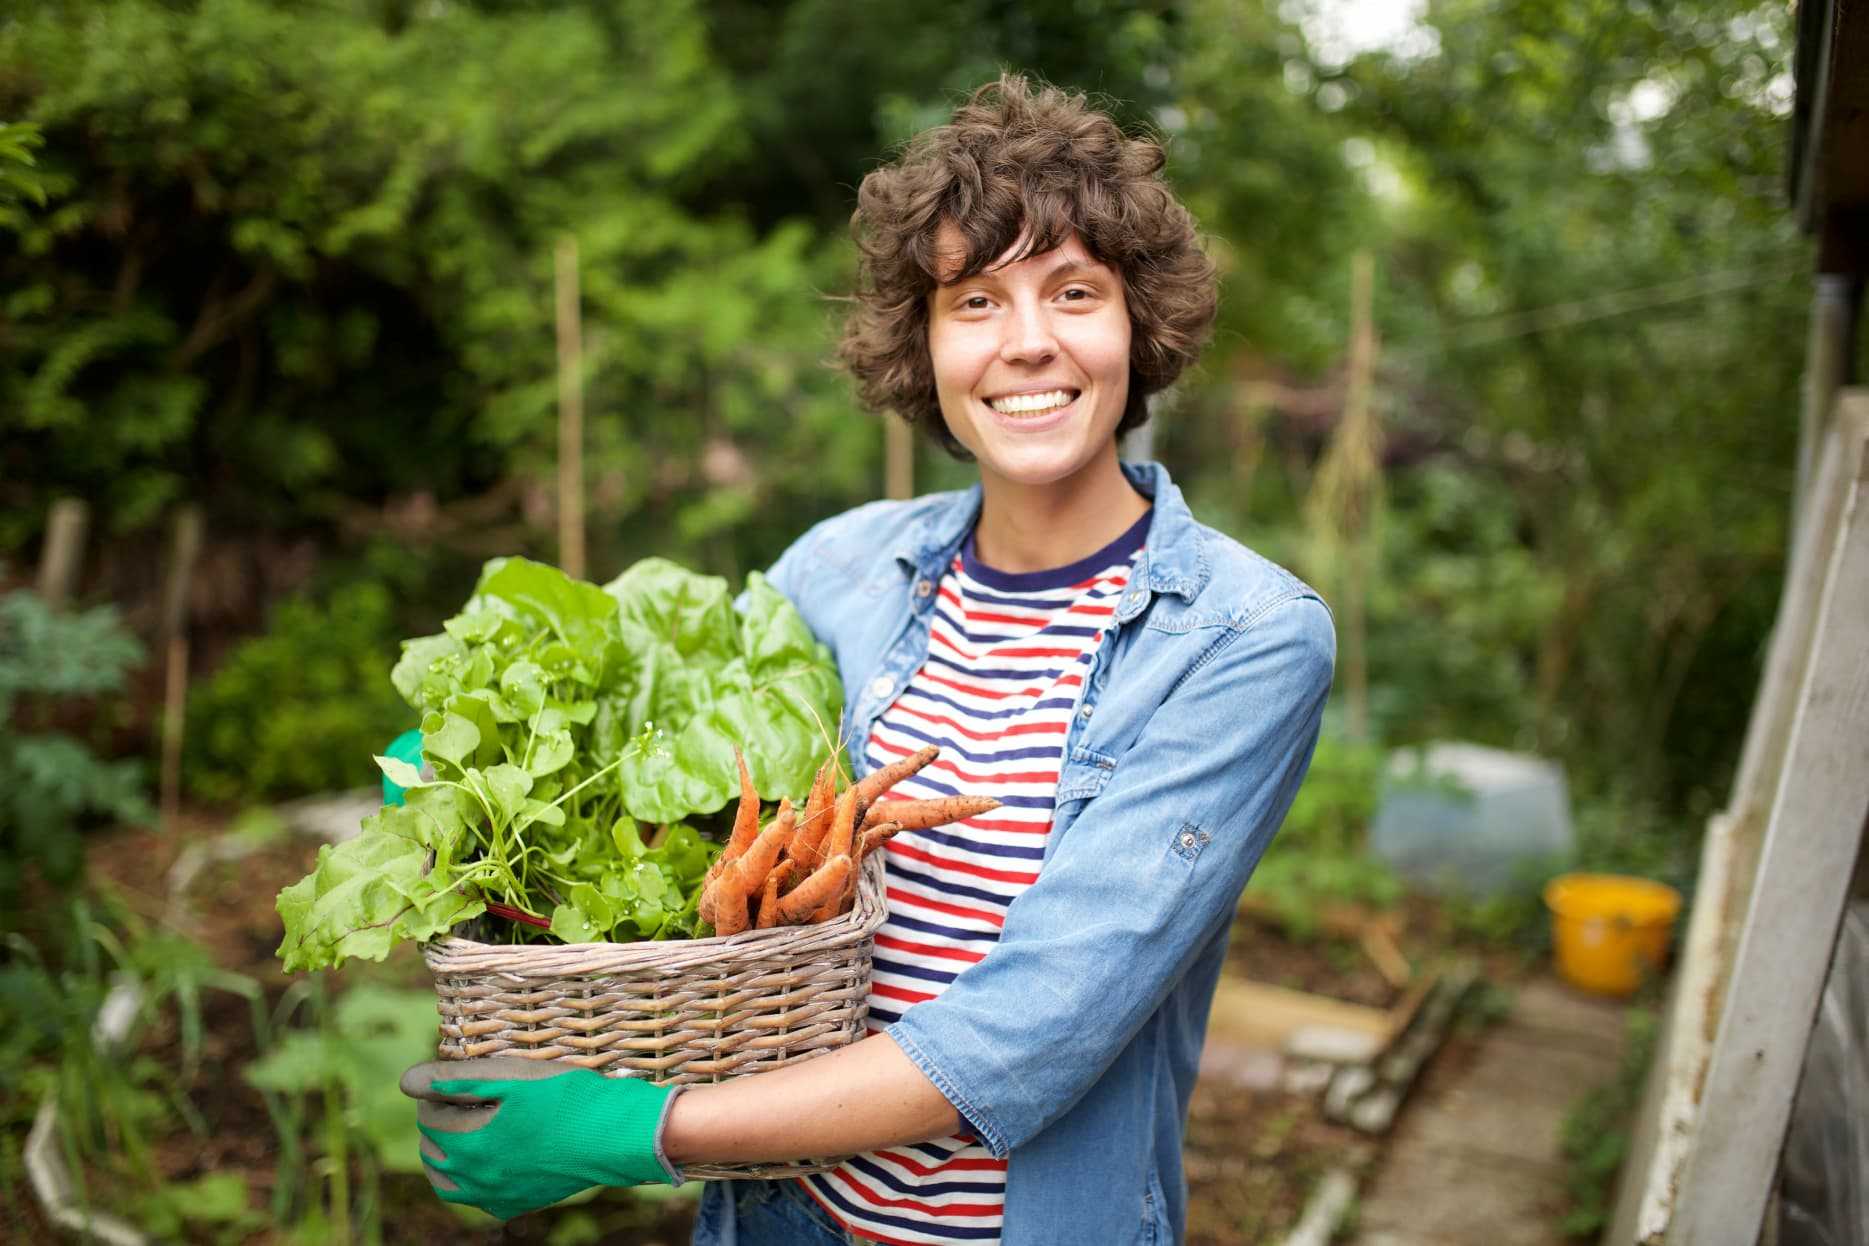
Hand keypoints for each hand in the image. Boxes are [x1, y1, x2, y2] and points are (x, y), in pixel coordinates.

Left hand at [400, 1057, 681, 1221]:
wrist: (614, 1135)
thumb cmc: (566, 1097)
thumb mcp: (511, 1077)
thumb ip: (455, 1080)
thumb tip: (406, 1081)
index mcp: (469, 1142)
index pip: (429, 1116)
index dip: (437, 1092)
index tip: (454, 1077)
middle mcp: (475, 1177)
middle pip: (433, 1150)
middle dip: (437, 1123)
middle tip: (457, 1099)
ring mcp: (496, 1196)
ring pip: (448, 1183)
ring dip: (445, 1157)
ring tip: (459, 1134)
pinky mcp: (516, 1204)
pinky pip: (478, 1200)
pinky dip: (470, 1182)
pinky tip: (486, 1162)